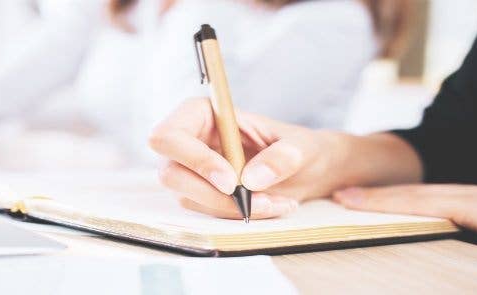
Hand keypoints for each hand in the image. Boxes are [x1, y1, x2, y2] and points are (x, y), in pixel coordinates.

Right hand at [149, 98, 352, 218]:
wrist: (307, 171)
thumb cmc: (299, 147)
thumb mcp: (301, 147)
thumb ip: (282, 156)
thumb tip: (253, 178)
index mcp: (202, 114)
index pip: (170, 136)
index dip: (194, 159)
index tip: (231, 181)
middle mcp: (189, 141)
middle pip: (170, 173)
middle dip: (211, 194)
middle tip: (251, 201)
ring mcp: (191, 171)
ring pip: (189, 198)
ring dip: (231, 208)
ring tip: (274, 202)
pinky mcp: (201, 195)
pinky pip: (207, 213)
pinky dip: (237, 216)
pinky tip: (269, 206)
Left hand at [333, 184, 476, 271]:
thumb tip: (463, 265)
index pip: (436, 203)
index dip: (402, 203)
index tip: (373, 206)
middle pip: (420, 195)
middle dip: (382, 196)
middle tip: (344, 197)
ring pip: (417, 196)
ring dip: (379, 198)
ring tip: (344, 200)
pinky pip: (425, 204)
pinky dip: (394, 204)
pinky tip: (368, 205)